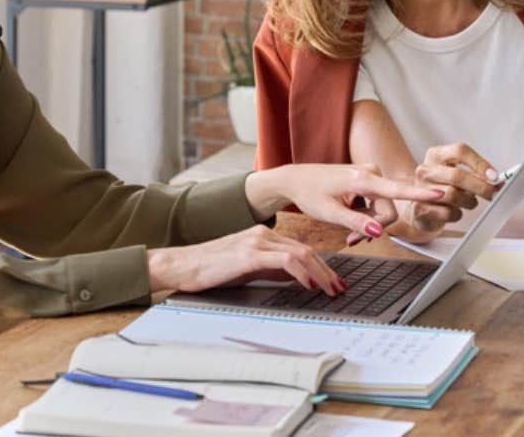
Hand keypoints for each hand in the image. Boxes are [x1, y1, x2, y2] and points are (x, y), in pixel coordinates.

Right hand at [147, 225, 346, 295]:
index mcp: (262, 235)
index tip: (334, 282)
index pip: (301, 248)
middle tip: (340, 288)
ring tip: (331, 289)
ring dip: (320, 272)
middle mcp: (262, 234)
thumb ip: (270, 269)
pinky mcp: (249, 253)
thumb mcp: (247, 268)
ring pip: (300, 252)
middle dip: (327, 271)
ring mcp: (256, 242)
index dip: (322, 266)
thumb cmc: (210, 269)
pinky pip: (284, 259)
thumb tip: (295, 278)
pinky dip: (302, 271)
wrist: (183, 265)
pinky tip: (309, 284)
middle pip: (305, 249)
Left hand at [244, 163, 445, 243]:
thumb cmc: (310, 193)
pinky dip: (366, 214)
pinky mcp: (367, 178)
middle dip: (374, 226)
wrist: (296, 180)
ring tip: (348, 232)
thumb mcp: (329, 213)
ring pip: (383, 208)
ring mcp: (369, 174)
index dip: (419, 194)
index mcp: (361, 179)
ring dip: (369, 223)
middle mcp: (370, 172)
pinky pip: (377, 202)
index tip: (441, 193)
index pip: (396, 189)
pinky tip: (351, 220)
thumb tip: (377, 231)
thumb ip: (355, 222)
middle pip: (388, 209)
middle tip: (352, 240)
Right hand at [403, 143, 499, 234]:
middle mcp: (426, 170)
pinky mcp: (420, 208)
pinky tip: (455, 211)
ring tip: (469, 202)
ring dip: (468, 201)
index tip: (494, 176)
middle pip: (457, 175)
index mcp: (436, 155)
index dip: (480, 163)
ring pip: (452, 194)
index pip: (460, 151)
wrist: (421, 206)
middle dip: (480, 186)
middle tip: (492, 193)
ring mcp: (421, 189)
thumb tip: (495, 180)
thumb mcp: (456, 171)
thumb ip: (475, 172)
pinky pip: (448, 212)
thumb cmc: (443, 187)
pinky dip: (457, 214)